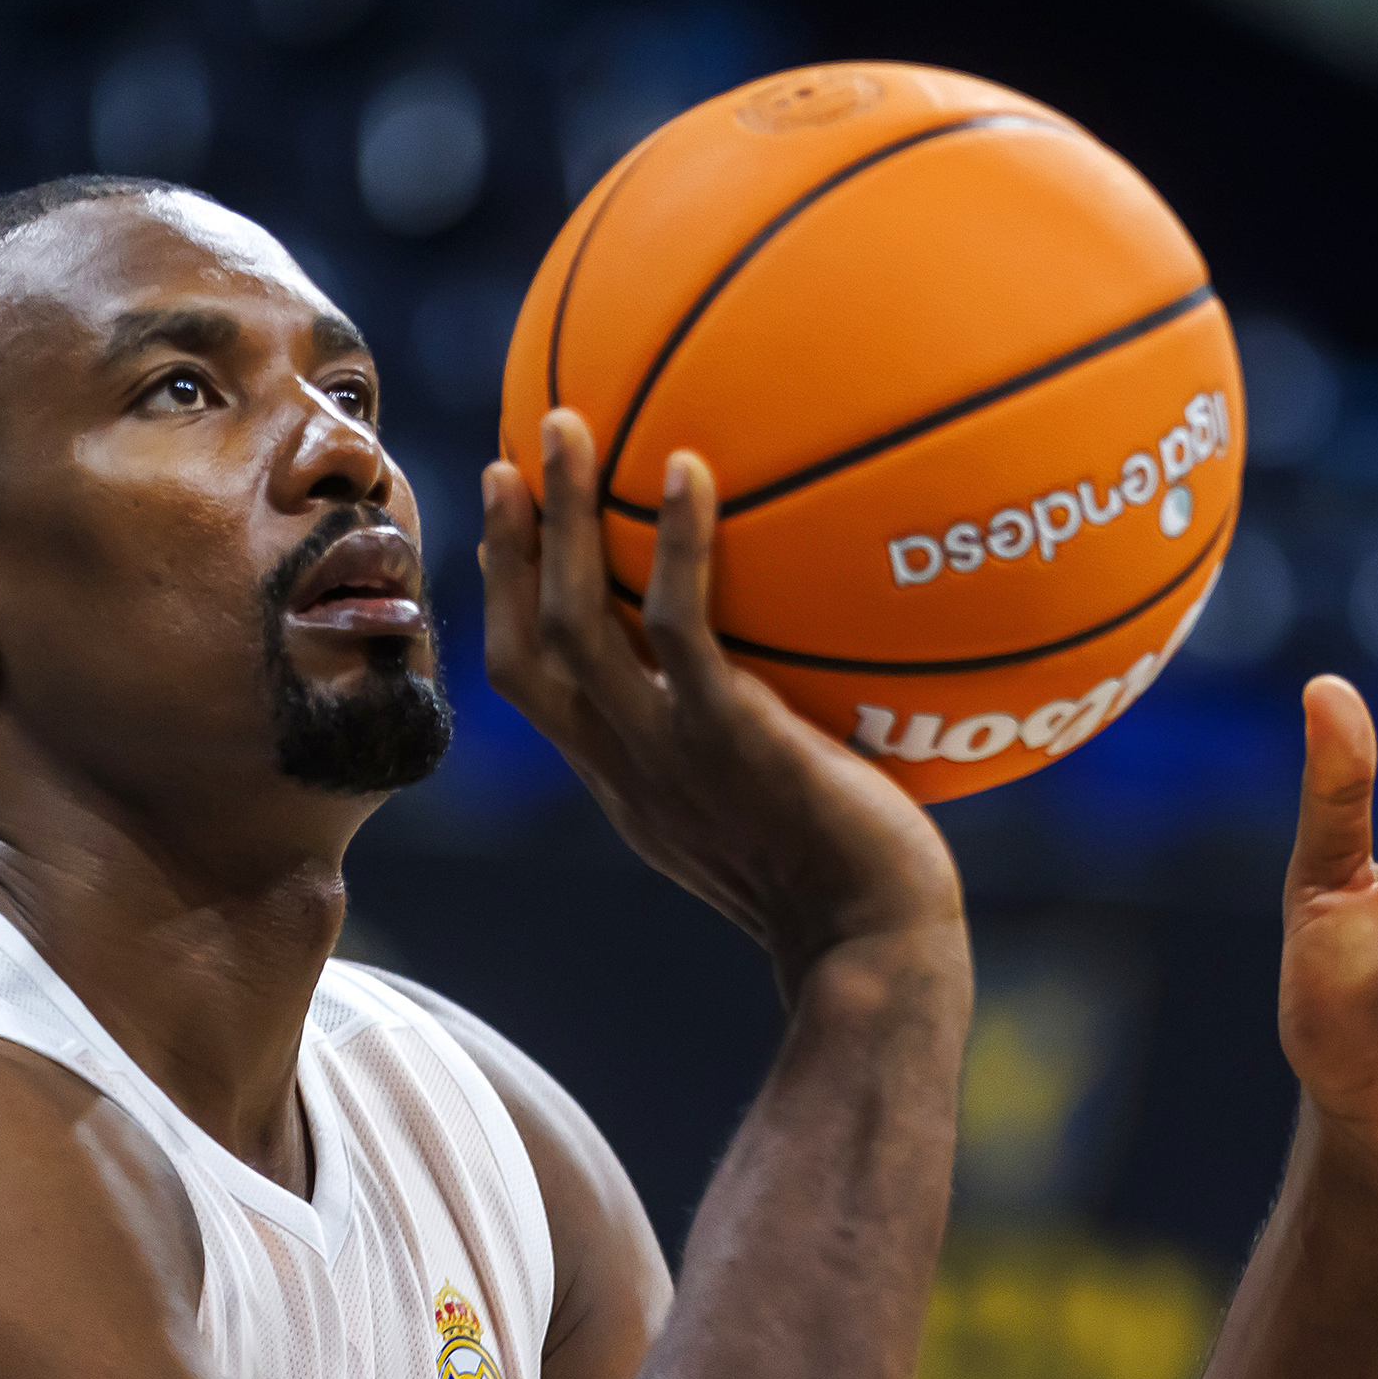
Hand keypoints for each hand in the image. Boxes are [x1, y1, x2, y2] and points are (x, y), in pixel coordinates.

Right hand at [481, 410, 965, 989]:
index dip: (505, 605)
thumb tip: (788, 686)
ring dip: (559, 517)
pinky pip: (680, 626)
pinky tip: (689, 470)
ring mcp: (667, 751)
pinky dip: (675, 543)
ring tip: (566, 424)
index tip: (505, 529)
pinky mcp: (726, 737)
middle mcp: (626, 766)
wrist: (872, 953)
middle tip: (520, 452)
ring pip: (573, 622)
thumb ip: (748, 751)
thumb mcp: (771, 816)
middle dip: (512, 545)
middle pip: (527, 643)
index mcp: (625, 784)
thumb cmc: (849, 890)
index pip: (532, 688)